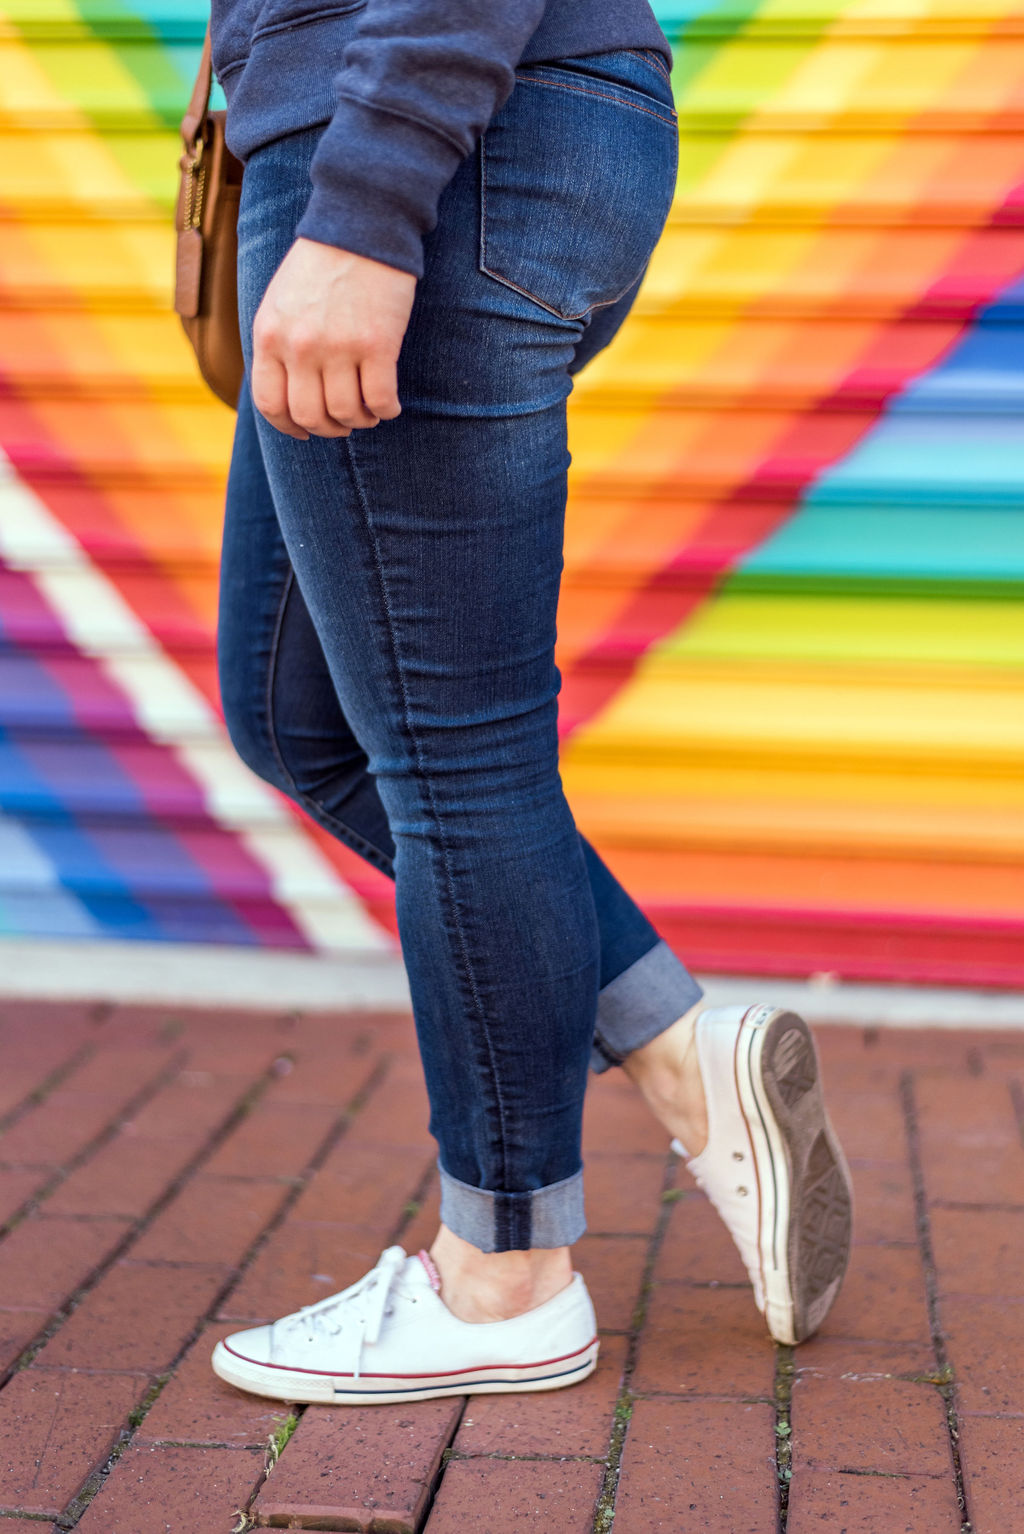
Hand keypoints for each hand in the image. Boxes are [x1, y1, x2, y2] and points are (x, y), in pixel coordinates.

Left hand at [251, 238, 416, 439]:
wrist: (361, 224)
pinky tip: (390, 405)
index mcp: (270, 336)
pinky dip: (386, 411)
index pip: (270, 403)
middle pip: (309, 415)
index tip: (305, 431)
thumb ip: (277, 343)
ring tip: (368, 412)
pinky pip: (380, 400)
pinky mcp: (377, 345)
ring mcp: (338, 347)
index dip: (289, 426)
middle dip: (329, 428)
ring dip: (360, 421)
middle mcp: (300, 346)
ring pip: (346, 413)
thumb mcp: (280, 301)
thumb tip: (285, 391)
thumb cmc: (322, 263)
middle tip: (344, 422)